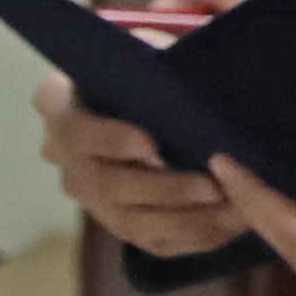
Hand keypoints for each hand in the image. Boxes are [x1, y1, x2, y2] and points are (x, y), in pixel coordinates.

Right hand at [38, 74, 245, 259]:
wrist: (154, 105)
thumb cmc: (152, 70)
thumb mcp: (151, 53)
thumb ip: (162, 61)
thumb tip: (201, 71)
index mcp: (60, 105)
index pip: (74, 127)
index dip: (109, 140)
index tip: (151, 142)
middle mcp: (65, 158)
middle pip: (103, 184)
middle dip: (162, 189)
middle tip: (210, 185)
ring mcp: (90, 198)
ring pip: (130, 222)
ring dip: (185, 218)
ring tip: (233, 207)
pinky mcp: (121, 225)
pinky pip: (156, 242)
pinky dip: (198, 235)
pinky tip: (235, 221)